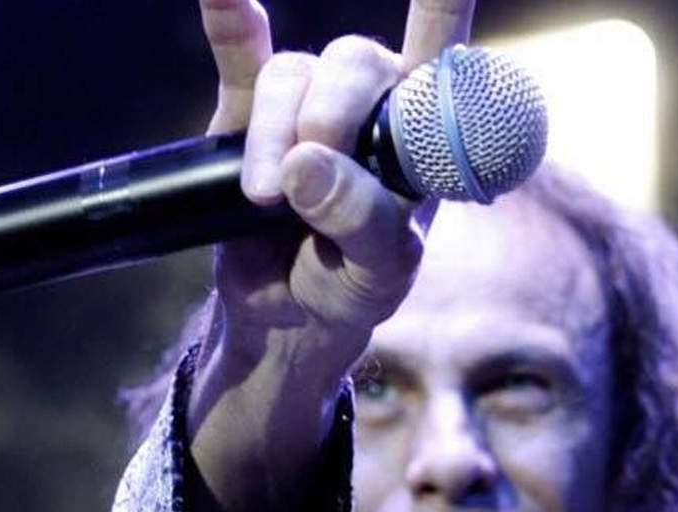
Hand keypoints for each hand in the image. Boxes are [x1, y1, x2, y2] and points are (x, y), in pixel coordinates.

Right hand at [189, 0, 475, 511]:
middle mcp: (371, 109)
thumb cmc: (349, 289)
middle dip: (331, 113)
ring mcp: (307, 107)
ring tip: (265, 197)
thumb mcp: (377, 275)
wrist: (282, 316)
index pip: (448, 64)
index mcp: (422, 139)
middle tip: (307, 172)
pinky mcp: (248, 116)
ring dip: (275, 129)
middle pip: (356, 62)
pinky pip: (241, 57)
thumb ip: (362, 223)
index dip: (443, 10)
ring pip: (294, 72)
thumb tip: (308, 164)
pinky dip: (229, 24)